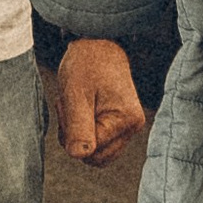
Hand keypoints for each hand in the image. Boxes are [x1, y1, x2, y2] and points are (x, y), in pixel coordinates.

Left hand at [57, 37, 149, 164]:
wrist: (98, 45)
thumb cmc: (87, 64)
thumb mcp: (76, 94)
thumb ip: (78, 128)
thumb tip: (79, 155)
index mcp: (126, 120)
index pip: (92, 151)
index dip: (72, 133)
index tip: (70, 106)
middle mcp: (132, 127)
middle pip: (95, 157)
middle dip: (75, 137)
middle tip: (71, 107)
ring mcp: (127, 128)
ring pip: (94, 152)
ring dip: (77, 134)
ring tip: (76, 106)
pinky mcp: (119, 126)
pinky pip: (96, 143)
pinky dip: (82, 131)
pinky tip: (81, 109)